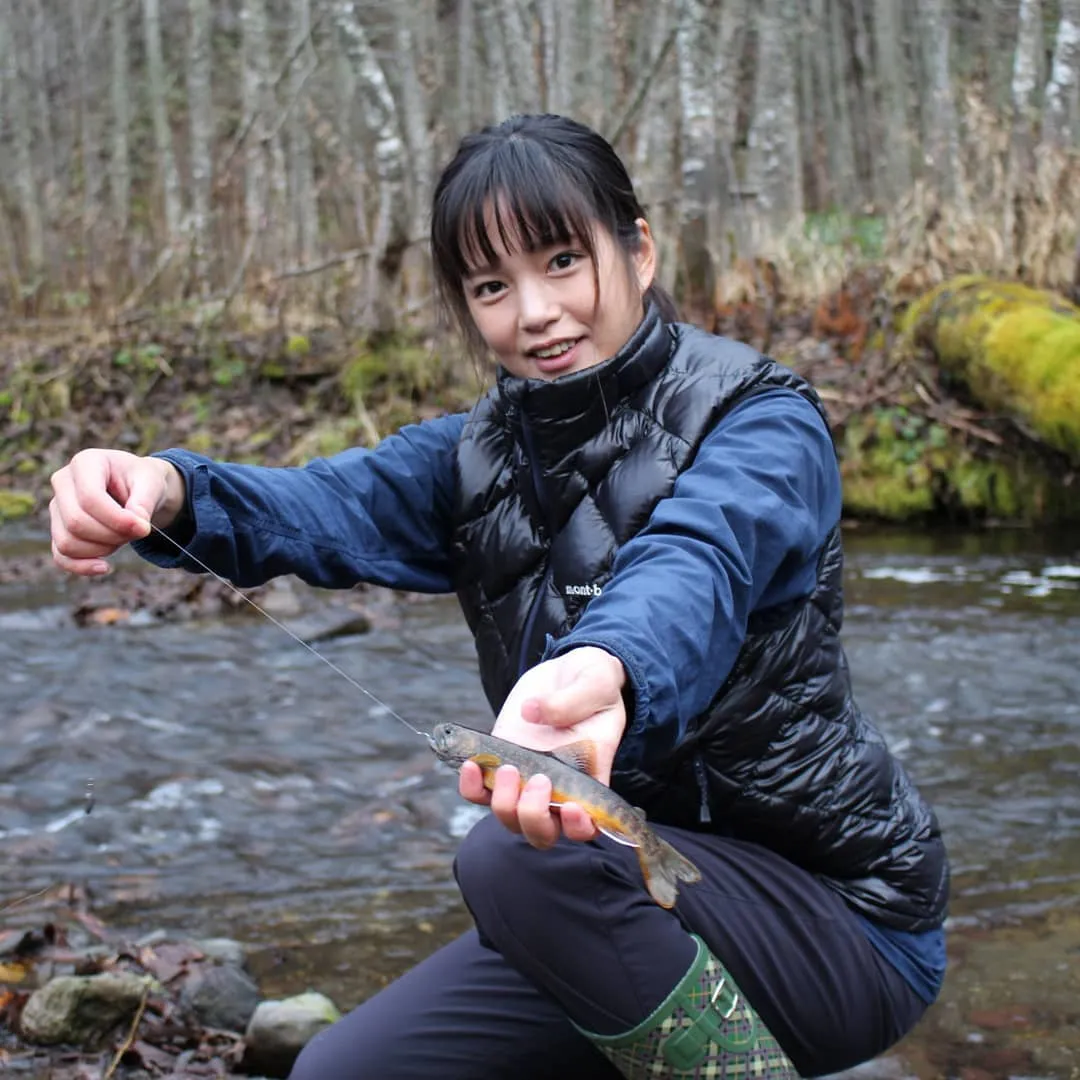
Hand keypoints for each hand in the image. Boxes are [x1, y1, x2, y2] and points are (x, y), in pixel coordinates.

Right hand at [49, 449, 185, 575]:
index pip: (89, 498)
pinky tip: (105, 567)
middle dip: (112, 535)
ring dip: (102, 549)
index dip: (117, 520)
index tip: (144, 529)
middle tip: (137, 531)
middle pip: (76, 522)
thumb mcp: (152, 483)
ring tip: (124, 537)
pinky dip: (82, 566)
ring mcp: (57, 507)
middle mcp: (63, 482)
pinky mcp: (59, 529)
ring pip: (67, 542)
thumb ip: (145, 502)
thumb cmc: (143, 481)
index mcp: (86, 463)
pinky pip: (61, 556)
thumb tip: (137, 525)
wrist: (138, 488)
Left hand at [459, 646, 627, 848]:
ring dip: (504, 803)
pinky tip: (471, 765)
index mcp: (590, 779)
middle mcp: (557, 789)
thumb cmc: (594, 681)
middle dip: (534, 816)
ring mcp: (526, 780)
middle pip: (542, 832)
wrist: (566, 672)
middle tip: (538, 779)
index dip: (578, 827)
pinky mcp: (500, 763)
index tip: (570, 806)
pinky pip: (479, 792)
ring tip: (509, 768)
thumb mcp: (595, 681)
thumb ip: (572, 700)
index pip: (588, 825)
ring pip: (509, 818)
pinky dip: (471, 787)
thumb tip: (533, 712)